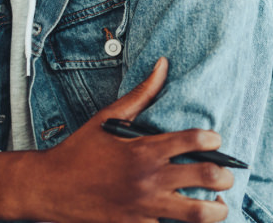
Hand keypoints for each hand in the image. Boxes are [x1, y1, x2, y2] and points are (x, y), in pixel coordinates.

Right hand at [0, 57, 233, 222]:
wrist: (46, 189)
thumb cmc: (78, 151)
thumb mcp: (107, 118)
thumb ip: (141, 94)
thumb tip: (162, 65)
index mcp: (145, 149)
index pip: (196, 141)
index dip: (214, 141)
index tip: (215, 142)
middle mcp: (149, 179)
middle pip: (208, 178)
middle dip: (225, 178)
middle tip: (225, 178)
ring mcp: (144, 207)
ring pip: (197, 214)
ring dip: (215, 211)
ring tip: (217, 207)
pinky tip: (184, 219)